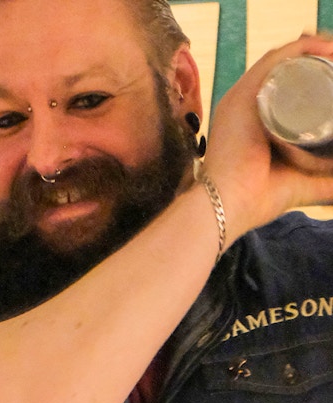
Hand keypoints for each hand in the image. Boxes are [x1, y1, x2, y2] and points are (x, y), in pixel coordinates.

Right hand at [205, 33, 332, 239]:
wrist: (228, 205)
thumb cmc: (257, 199)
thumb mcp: (304, 183)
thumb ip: (328, 184)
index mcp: (252, 120)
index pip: (284, 84)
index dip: (313, 72)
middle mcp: (244, 103)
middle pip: (286, 68)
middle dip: (319, 60)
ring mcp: (242, 97)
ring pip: (284, 60)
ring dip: (317, 51)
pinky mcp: (242, 95)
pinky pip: (276, 60)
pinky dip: (304, 48)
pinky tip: (330, 50)